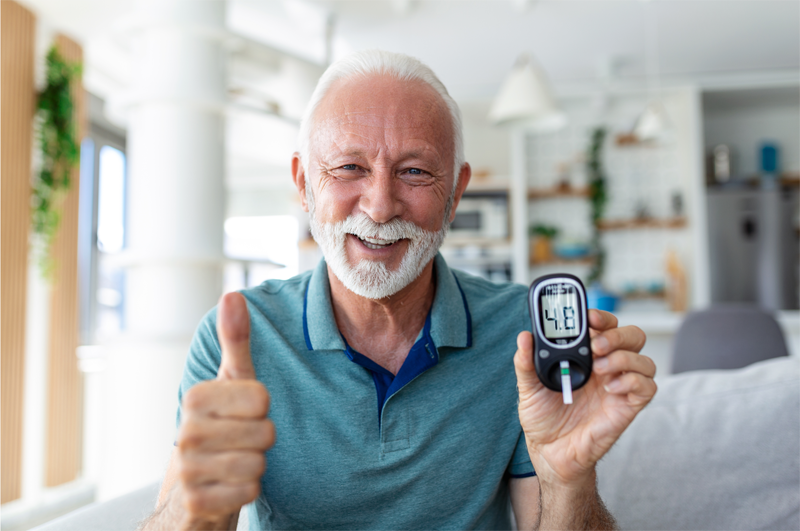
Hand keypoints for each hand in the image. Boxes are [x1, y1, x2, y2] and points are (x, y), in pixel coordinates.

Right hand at [176, 292, 274, 520]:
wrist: (193, 490)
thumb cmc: (221, 427)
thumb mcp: (231, 382)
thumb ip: (235, 341)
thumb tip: (232, 294)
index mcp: (195, 398)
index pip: (262, 399)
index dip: (262, 409)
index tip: (242, 413)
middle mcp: (185, 432)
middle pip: (265, 433)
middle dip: (261, 440)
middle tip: (239, 441)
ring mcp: (187, 470)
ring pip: (259, 465)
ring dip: (255, 467)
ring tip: (233, 462)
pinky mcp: (195, 503)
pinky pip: (249, 493)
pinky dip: (246, 492)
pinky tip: (227, 486)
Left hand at [513, 309, 655, 487]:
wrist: (550, 452)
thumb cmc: (542, 418)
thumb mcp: (528, 387)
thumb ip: (526, 362)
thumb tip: (524, 336)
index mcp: (585, 356)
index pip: (605, 326)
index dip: (602, 317)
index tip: (590, 317)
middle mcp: (606, 367)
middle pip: (632, 336)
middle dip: (617, 334)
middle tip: (596, 345)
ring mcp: (620, 386)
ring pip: (644, 360)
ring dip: (625, 358)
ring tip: (600, 369)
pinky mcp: (628, 407)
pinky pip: (647, 387)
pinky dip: (633, 381)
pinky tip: (611, 389)